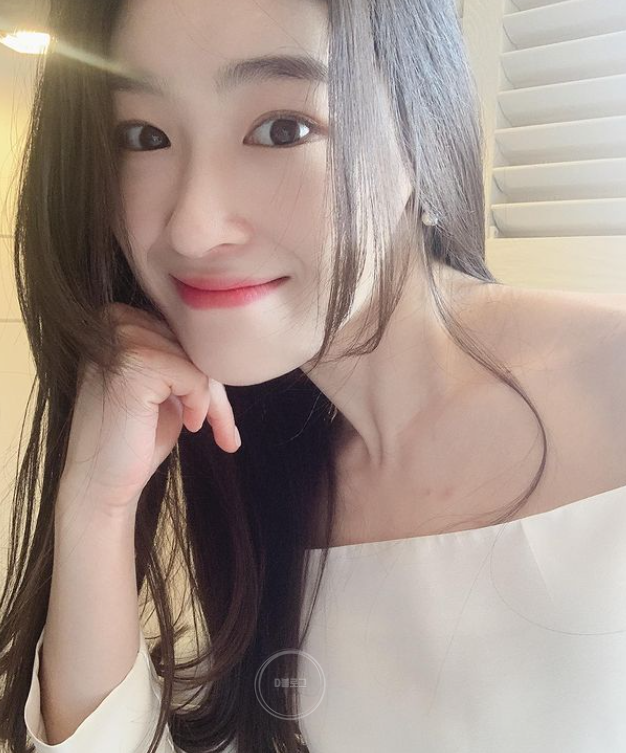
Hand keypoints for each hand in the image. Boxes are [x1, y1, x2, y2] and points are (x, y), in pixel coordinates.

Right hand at [60, 302, 239, 513]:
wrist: (101, 483)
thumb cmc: (135, 436)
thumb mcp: (165, 387)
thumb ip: (184, 358)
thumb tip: (233, 343)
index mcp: (118, 319)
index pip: (184, 333)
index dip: (206, 371)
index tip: (216, 409)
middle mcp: (114, 321)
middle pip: (193, 343)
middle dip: (215, 388)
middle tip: (225, 430)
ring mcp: (120, 339)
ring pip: (199, 360)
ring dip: (214, 401)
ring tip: (205, 428)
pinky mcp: (134, 364)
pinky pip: (195, 376)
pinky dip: (201, 404)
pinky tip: (190, 426)